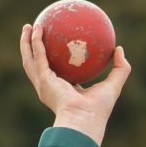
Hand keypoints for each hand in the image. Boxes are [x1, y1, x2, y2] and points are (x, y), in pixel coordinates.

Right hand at [18, 22, 130, 144]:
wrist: (85, 120)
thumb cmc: (98, 109)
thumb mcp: (113, 85)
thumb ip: (120, 68)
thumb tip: (119, 49)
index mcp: (64, 90)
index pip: (58, 73)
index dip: (55, 60)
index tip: (57, 46)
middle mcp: (50, 88)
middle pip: (37, 65)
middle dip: (33, 49)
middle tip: (35, 31)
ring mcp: (44, 84)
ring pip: (30, 60)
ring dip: (26, 43)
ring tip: (27, 26)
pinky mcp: (43, 80)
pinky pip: (39, 56)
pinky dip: (36, 42)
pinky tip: (37, 28)